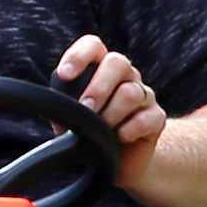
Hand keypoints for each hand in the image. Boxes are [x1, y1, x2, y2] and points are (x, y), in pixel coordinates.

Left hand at [55, 33, 169, 183]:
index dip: (80, 55)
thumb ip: (62, 106)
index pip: (93, 46)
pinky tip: (119, 139)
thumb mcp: (70, 118)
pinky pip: (147, 117)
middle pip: (118, 62)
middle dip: (98, 87)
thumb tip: (49, 105)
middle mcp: (125, 75)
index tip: (65, 74)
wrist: (119, 161)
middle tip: (86, 109)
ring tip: (101, 131)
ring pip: (131, 92)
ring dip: (111, 113)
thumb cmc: (89, 133)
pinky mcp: (156, 117)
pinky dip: (129, 130)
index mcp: (100, 68)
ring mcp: (143, 95)